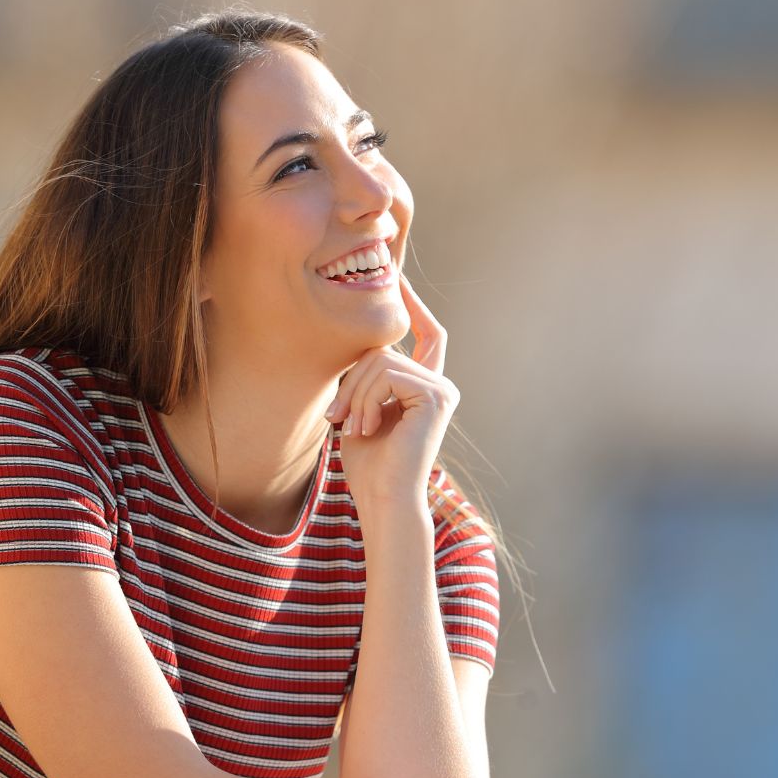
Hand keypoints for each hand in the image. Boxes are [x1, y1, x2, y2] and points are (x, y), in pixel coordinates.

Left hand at [325, 274, 458, 511]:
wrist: (384, 499)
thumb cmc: (369, 466)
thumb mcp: (360, 410)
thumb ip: (366, 379)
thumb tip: (361, 348)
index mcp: (426, 388)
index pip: (427, 336)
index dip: (415, 306)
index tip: (400, 279)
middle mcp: (440, 386)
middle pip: (384, 350)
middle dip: (351, 380)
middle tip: (336, 417)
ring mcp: (442, 390)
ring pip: (382, 361)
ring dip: (355, 394)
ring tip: (352, 427)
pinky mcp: (436, 396)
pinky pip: (388, 374)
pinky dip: (366, 399)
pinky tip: (366, 427)